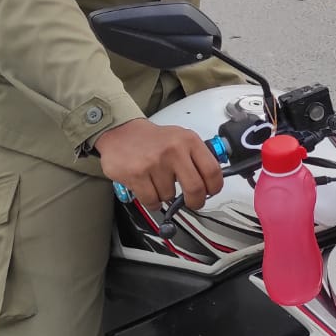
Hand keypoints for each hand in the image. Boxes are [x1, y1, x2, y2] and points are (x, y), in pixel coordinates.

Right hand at [95, 119, 223, 209]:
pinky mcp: (136, 175)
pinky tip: (149, 190)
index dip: (214, 187)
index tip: (211, 192)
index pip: (212, 170)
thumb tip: (213, 179)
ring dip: (165, 196)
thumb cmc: (152, 140)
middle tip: (193, 202)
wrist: (121, 132)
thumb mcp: (180, 138)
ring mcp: (154, 163)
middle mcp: (173, 150)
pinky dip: (152, 202)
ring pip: (170, 196)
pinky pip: (152, 201)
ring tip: (159, 182)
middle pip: (196, 188)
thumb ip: (198, 156)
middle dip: (196, 201)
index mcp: (188, 141)